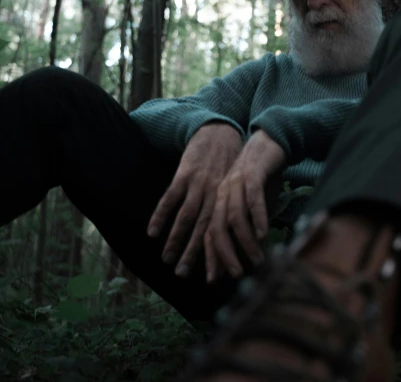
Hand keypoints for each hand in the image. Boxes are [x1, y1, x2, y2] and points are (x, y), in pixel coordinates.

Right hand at [147, 123, 243, 276]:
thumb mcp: (241, 187)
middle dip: (193, 254)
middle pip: (204, 229)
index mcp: (230, 200)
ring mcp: (199, 185)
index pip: (223, 232)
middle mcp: (216, 195)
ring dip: (176, 240)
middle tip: (183, 275)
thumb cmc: (232, 164)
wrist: (221, 132)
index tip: (212, 277)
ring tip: (166, 260)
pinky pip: (170, 198)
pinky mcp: (184, 174)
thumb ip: (238, 209)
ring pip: (187, 217)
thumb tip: (241, 238)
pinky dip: (160, 215)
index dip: (217, 254)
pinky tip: (151, 233)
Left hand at [205, 129, 285, 282]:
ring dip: (244, 241)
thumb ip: (249, 224)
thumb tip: (248, 252)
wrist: (270, 142)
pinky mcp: (253, 174)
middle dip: (224, 254)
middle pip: (217, 229)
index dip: (211, 257)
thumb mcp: (252, 203)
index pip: (210, 234)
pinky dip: (257, 217)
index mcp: (219, 202)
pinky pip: (253, 198)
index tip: (214, 280)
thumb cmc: (262, 177)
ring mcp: (237, 184)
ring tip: (256, 258)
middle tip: (235, 274)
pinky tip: (263, 233)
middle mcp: (223, 194)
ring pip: (235, 217)